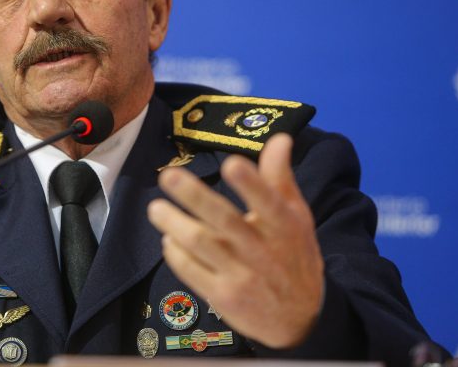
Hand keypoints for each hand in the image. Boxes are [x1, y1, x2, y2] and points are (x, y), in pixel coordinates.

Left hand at [148, 133, 323, 348]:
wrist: (302, 319)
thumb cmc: (294, 255)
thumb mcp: (297, 216)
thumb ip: (280, 177)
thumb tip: (280, 137)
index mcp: (284, 226)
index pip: (268, 202)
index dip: (251, 184)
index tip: (231, 163)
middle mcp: (262, 250)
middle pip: (225, 220)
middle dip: (195, 197)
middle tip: (168, 176)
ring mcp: (242, 275)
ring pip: (202, 246)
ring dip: (175, 224)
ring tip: (155, 208)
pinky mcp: (224, 296)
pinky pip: (193, 272)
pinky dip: (177, 255)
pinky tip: (168, 239)